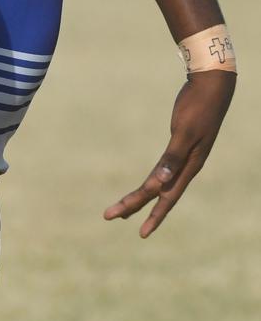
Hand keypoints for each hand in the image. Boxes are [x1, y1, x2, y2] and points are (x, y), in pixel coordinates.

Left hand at [103, 69, 234, 237]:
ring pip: (159, 183)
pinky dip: (153, 180)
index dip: (152, 214)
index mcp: (188, 166)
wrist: (211, 86)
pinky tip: (150, 185)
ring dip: (141, 196)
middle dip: (134, 206)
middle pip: (157, 193)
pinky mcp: (179, 145)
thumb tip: (159, 184)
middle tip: (109, 216)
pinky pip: (163, 168)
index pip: (164, 196)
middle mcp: (186, 166)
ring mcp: (184, 156)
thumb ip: (174, 157)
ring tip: (124, 210)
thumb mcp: (186, 131)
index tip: (140, 233)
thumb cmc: (198, 107)